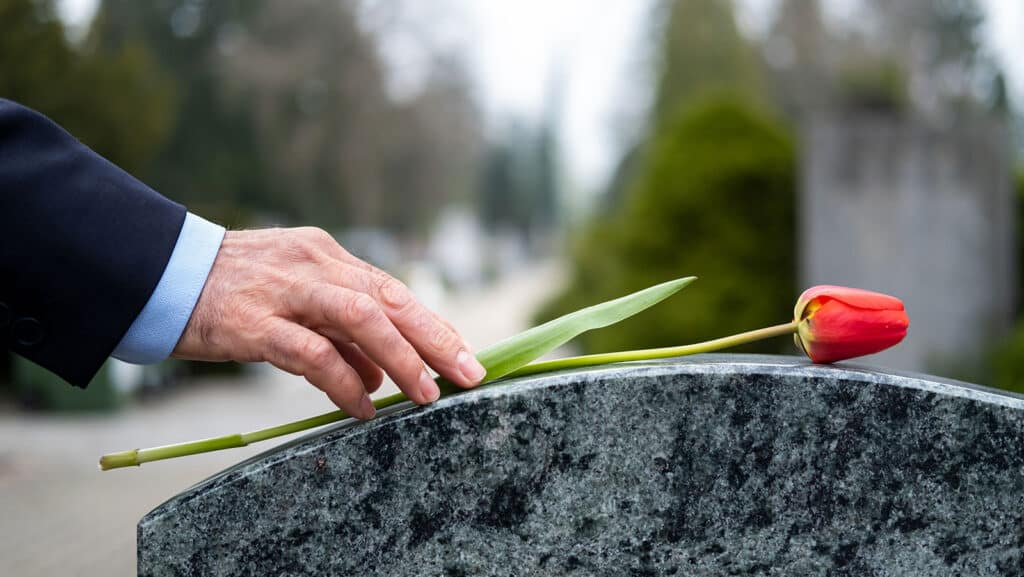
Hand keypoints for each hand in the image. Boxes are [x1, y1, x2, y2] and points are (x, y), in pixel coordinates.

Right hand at [172, 227, 486, 418]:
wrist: (158, 273)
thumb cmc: (231, 291)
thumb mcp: (293, 297)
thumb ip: (339, 332)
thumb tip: (382, 376)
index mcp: (326, 255)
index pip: (392, 289)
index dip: (432, 323)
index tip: (465, 353)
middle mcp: (313, 265)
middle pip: (389, 298)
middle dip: (436, 337)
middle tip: (468, 373)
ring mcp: (284, 291)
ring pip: (360, 318)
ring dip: (401, 358)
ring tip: (425, 394)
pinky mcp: (252, 322)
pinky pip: (311, 353)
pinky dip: (343, 382)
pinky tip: (362, 407)